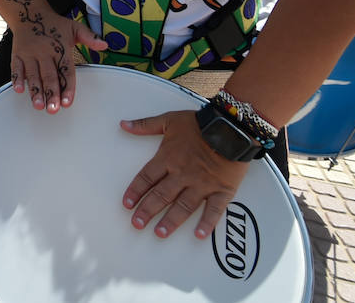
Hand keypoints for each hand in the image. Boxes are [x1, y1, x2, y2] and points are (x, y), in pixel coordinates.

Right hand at [10, 15, 106, 112]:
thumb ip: (90, 37)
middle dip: (51, 93)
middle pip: (49, 76)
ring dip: (35, 91)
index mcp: (61, 48)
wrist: (28, 12)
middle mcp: (45, 52)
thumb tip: (105, 44)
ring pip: (33, 75)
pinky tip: (19, 90)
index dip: (67, 87)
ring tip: (38, 105)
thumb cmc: (53, 24)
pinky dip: (17, 79)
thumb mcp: (74, 27)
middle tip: (53, 109)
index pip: (66, 71)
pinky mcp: (17, 54)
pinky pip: (16, 68)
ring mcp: (30, 54)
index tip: (67, 102)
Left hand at [120, 110, 250, 238]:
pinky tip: (199, 235)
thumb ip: (145, 125)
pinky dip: (208, 223)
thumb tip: (123, 124)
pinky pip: (214, 210)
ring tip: (160, 233)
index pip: (147, 178)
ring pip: (184, 206)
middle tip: (137, 224)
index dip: (135, 191)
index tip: (126, 204)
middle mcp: (182, 174)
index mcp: (168, 158)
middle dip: (147, 210)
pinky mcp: (222, 190)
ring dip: (171, 221)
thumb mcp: (169, 119)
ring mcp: (202, 184)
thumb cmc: (199, 123)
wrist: (231, 127)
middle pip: (161, 195)